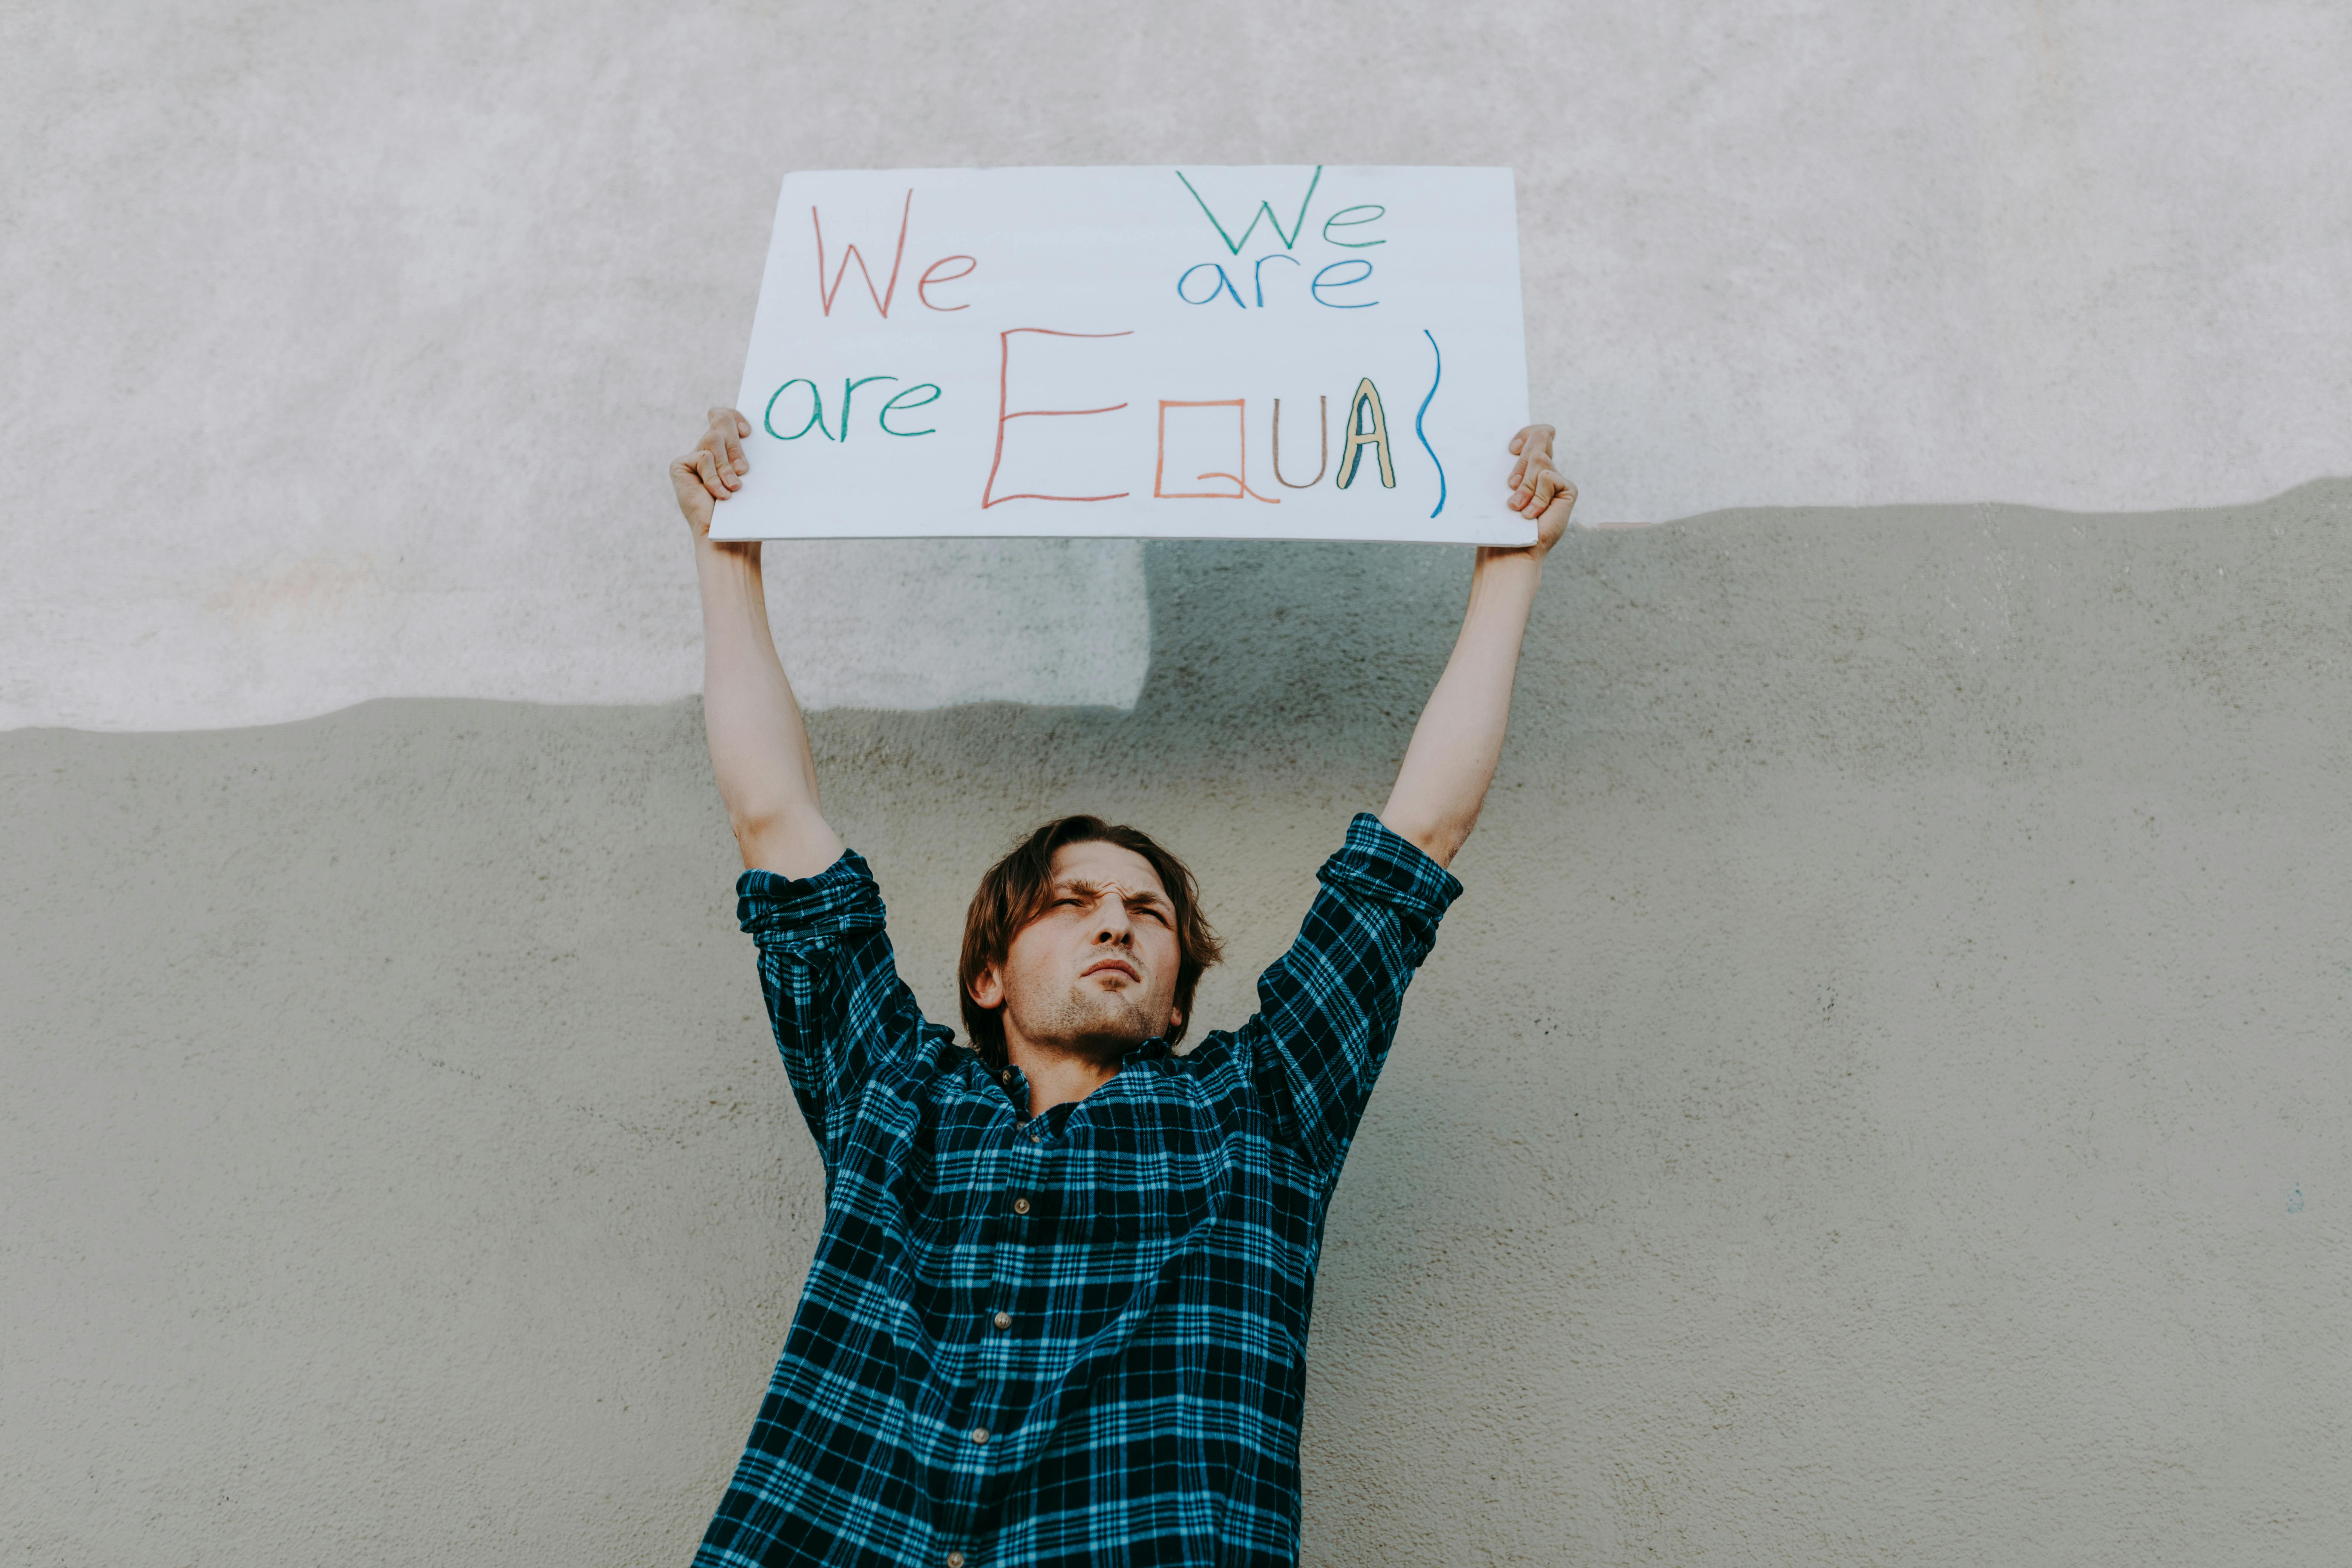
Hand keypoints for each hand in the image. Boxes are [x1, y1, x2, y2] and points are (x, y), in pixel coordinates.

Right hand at [669, 407, 751, 538]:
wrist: (729, 537)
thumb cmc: (744, 512)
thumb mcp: (751, 476)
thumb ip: (748, 452)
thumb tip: (752, 429)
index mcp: (727, 449)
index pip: (727, 417)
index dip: (735, 416)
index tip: (749, 432)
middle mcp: (709, 449)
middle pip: (720, 420)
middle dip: (735, 443)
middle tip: (744, 469)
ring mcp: (694, 458)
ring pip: (713, 438)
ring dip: (727, 466)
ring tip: (735, 487)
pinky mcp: (680, 466)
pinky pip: (702, 456)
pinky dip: (714, 477)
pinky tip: (720, 495)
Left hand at [1490, 423, 1577, 564]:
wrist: (1510, 548)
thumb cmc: (1502, 521)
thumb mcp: (1501, 486)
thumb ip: (1511, 463)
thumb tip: (1514, 445)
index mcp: (1529, 465)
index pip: (1536, 433)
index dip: (1525, 434)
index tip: (1511, 449)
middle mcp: (1546, 469)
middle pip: (1541, 436)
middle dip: (1520, 461)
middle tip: (1510, 486)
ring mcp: (1558, 479)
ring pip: (1539, 458)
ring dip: (1524, 485)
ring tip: (1517, 507)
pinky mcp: (1568, 490)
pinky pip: (1548, 476)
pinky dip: (1536, 496)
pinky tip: (1532, 514)